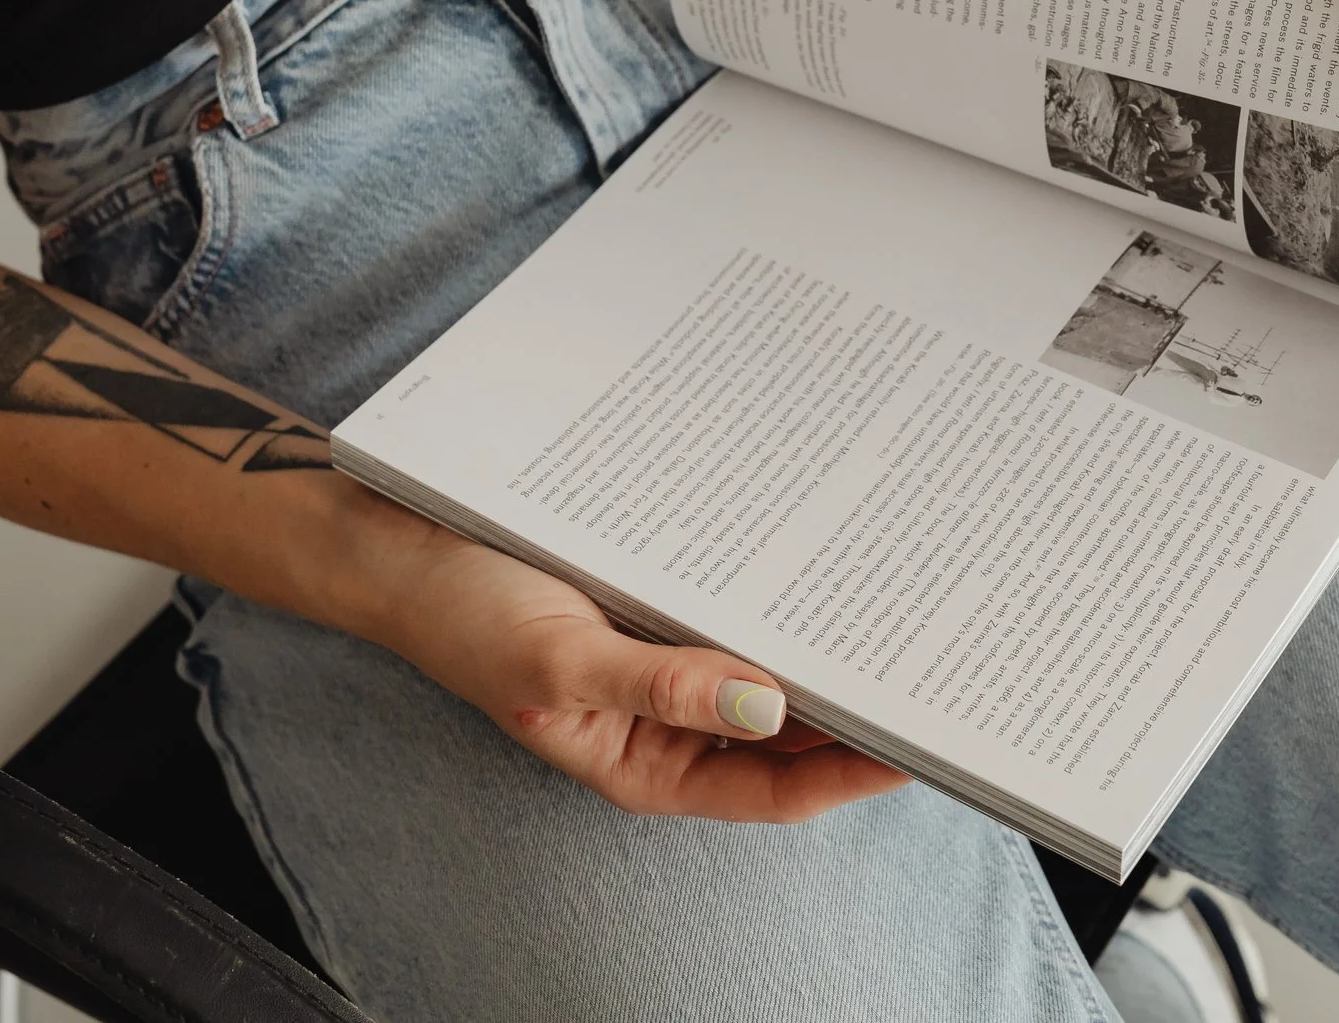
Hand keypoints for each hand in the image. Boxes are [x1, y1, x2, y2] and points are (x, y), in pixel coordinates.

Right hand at [385, 528, 909, 820]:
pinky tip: (825, 567)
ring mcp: (671, 664)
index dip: (853, 772)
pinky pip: (742, 614)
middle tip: (936, 671)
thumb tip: (767, 705)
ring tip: (899, 620)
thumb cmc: (467, 618)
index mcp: (650, 765)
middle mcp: (670, 724)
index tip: (920, 744)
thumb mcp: (561, 661)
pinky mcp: (664, 607)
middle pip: (789, 734)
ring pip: (773, 671)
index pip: (778, 789)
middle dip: (857, 712)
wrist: (402, 548)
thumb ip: (663, 686)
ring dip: (827, 653)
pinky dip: (783, 601)